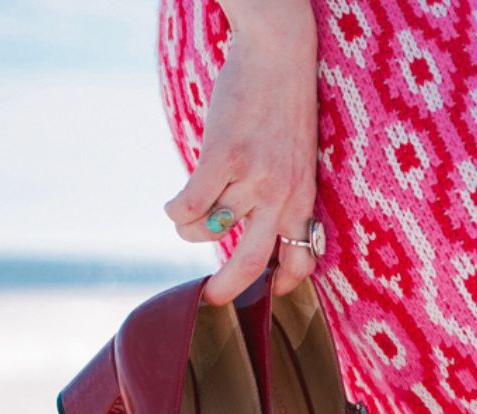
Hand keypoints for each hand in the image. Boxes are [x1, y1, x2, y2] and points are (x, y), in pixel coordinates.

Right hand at [163, 7, 319, 303]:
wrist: (279, 51)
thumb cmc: (282, 104)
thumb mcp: (296, 155)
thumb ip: (281, 193)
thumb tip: (245, 232)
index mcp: (303, 195)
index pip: (303, 257)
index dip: (285, 281)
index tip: (268, 290)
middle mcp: (282, 192)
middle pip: (252, 262)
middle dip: (226, 288)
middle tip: (208, 299)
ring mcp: (253, 176)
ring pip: (207, 230)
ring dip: (187, 230)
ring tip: (185, 215)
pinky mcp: (223, 157)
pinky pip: (186, 207)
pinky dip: (173, 211)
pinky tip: (173, 203)